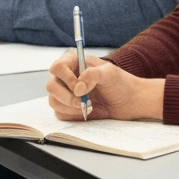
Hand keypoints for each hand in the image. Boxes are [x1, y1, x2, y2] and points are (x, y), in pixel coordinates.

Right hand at [46, 50, 164, 120]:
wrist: (126, 101)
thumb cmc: (119, 83)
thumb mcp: (109, 73)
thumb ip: (93, 74)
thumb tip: (78, 87)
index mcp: (74, 63)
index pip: (57, 67)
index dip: (65, 78)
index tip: (78, 87)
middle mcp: (66, 77)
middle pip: (51, 86)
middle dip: (66, 96)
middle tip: (81, 101)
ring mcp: (65, 93)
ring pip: (53, 101)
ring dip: (69, 107)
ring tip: (88, 106)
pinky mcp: (67, 108)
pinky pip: (60, 113)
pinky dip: (72, 115)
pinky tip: (86, 112)